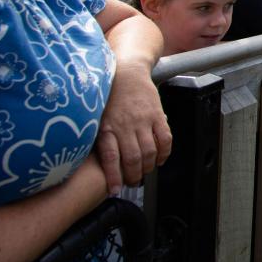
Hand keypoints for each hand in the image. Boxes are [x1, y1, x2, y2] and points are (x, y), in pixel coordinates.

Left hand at [97, 62, 171, 192]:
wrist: (126, 72)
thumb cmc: (108, 96)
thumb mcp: (96, 117)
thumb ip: (100, 138)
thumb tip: (98, 163)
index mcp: (107, 127)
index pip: (111, 158)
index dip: (114, 177)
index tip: (115, 190)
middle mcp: (125, 125)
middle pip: (133, 158)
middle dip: (134, 176)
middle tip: (133, 182)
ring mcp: (143, 120)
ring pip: (150, 151)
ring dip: (149, 166)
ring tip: (145, 171)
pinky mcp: (157, 114)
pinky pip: (165, 138)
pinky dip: (165, 152)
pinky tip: (161, 158)